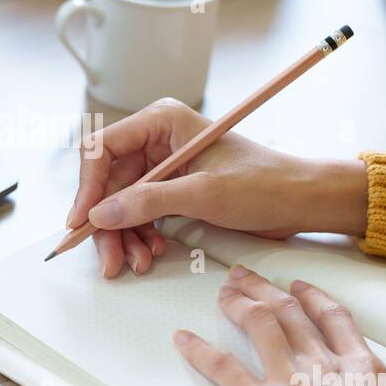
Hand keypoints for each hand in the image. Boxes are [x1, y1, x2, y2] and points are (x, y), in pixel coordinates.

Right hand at [66, 98, 368, 277]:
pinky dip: (141, 236)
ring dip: (124, 236)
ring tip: (137, 263)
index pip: (103, 148)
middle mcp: (158, 140)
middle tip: (109, 259)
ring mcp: (164, 166)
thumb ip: (148, 202)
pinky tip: (151, 254)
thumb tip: (101, 214)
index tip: (84, 221)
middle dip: (108, 223)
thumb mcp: (204, 193)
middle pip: (109, 183)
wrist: (301, 201)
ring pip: (122, 204)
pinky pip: (141, 214)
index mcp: (163, 122)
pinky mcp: (174, 190)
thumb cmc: (264, 183)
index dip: (88, 186)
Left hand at [174, 267, 385, 385]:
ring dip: (238, 303)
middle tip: (245, 277)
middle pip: (289, 312)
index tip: (299, 286)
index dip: (313, 297)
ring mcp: (292, 382)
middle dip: (265, 290)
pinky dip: (201, 352)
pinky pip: (226, 370)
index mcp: (362, 368)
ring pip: (260, 325)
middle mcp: (324, 365)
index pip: (333, 318)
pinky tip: (184, 340)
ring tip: (223, 291)